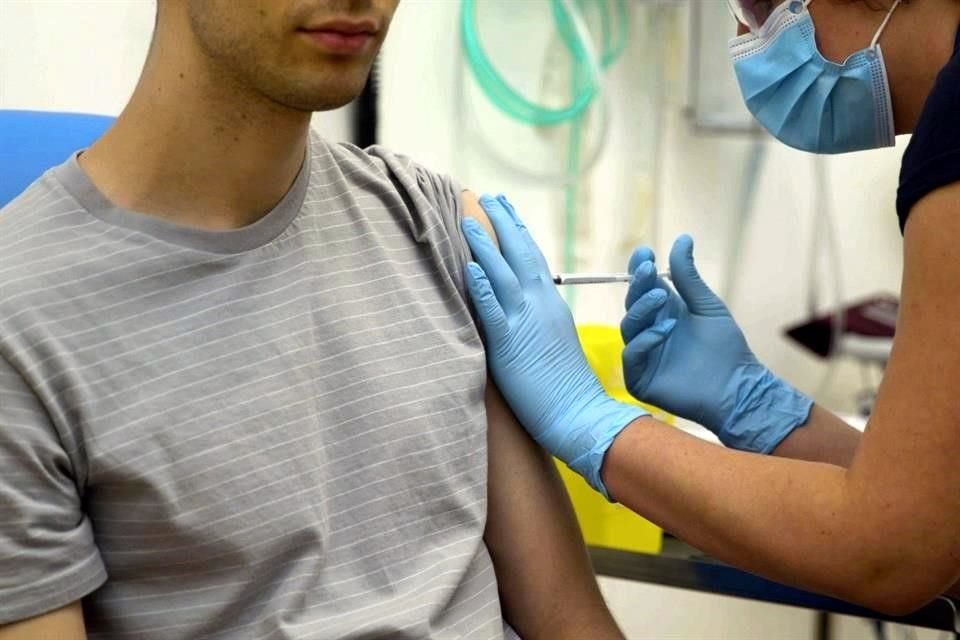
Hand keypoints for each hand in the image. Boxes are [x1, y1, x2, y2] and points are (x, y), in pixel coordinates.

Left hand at [461, 194, 645, 498]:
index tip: (505, 208)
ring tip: (467, 221)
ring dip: (485, 246)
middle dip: (503, 223)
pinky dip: (482, 288)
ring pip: (503, 274)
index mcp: (550, 303)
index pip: (532, 257)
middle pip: (520, 254)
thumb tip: (516, 307)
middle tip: (489, 197)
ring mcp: (526, 322)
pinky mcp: (510, 345)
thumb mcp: (552, 340)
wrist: (580, 413)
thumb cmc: (565, 385)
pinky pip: (494, 311)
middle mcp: (540, 305)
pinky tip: (470, 268)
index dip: (517, 231)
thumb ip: (535, 318)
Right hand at [621, 235, 812, 452]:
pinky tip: (665, 330)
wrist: (737, 386)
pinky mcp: (640, 378)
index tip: (644, 252)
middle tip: (647, 270)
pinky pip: (632, 354)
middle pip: (632, 304)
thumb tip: (682, 238)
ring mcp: (643, 355)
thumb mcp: (706, 305)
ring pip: (628, 327)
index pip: (642, 288)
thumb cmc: (725, 348)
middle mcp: (649, 332)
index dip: (638, 270)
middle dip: (638, 285)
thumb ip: (688, 276)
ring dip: (642, 310)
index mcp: (663, 313)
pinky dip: (645, 340)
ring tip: (662, 300)